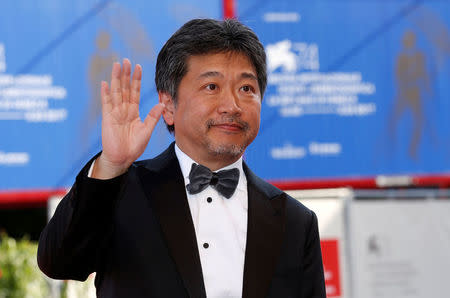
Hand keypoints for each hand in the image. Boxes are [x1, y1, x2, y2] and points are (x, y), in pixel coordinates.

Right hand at [92, 58, 163, 178]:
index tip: (138, 67)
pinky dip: (105, 94)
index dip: (136, 80)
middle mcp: (124, 109)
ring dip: (116, 79)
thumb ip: (153, 117)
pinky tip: (105, 83)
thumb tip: (162, 103)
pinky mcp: (107, 118)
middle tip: (126, 60)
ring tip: (116, 65)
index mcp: (133, 111)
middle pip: (125, 88)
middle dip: (126, 74)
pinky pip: (106, 104)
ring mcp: (115, 112)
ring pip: (116, 92)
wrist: (122, 158)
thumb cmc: (134, 146)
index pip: (135, 92)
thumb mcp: (147, 130)